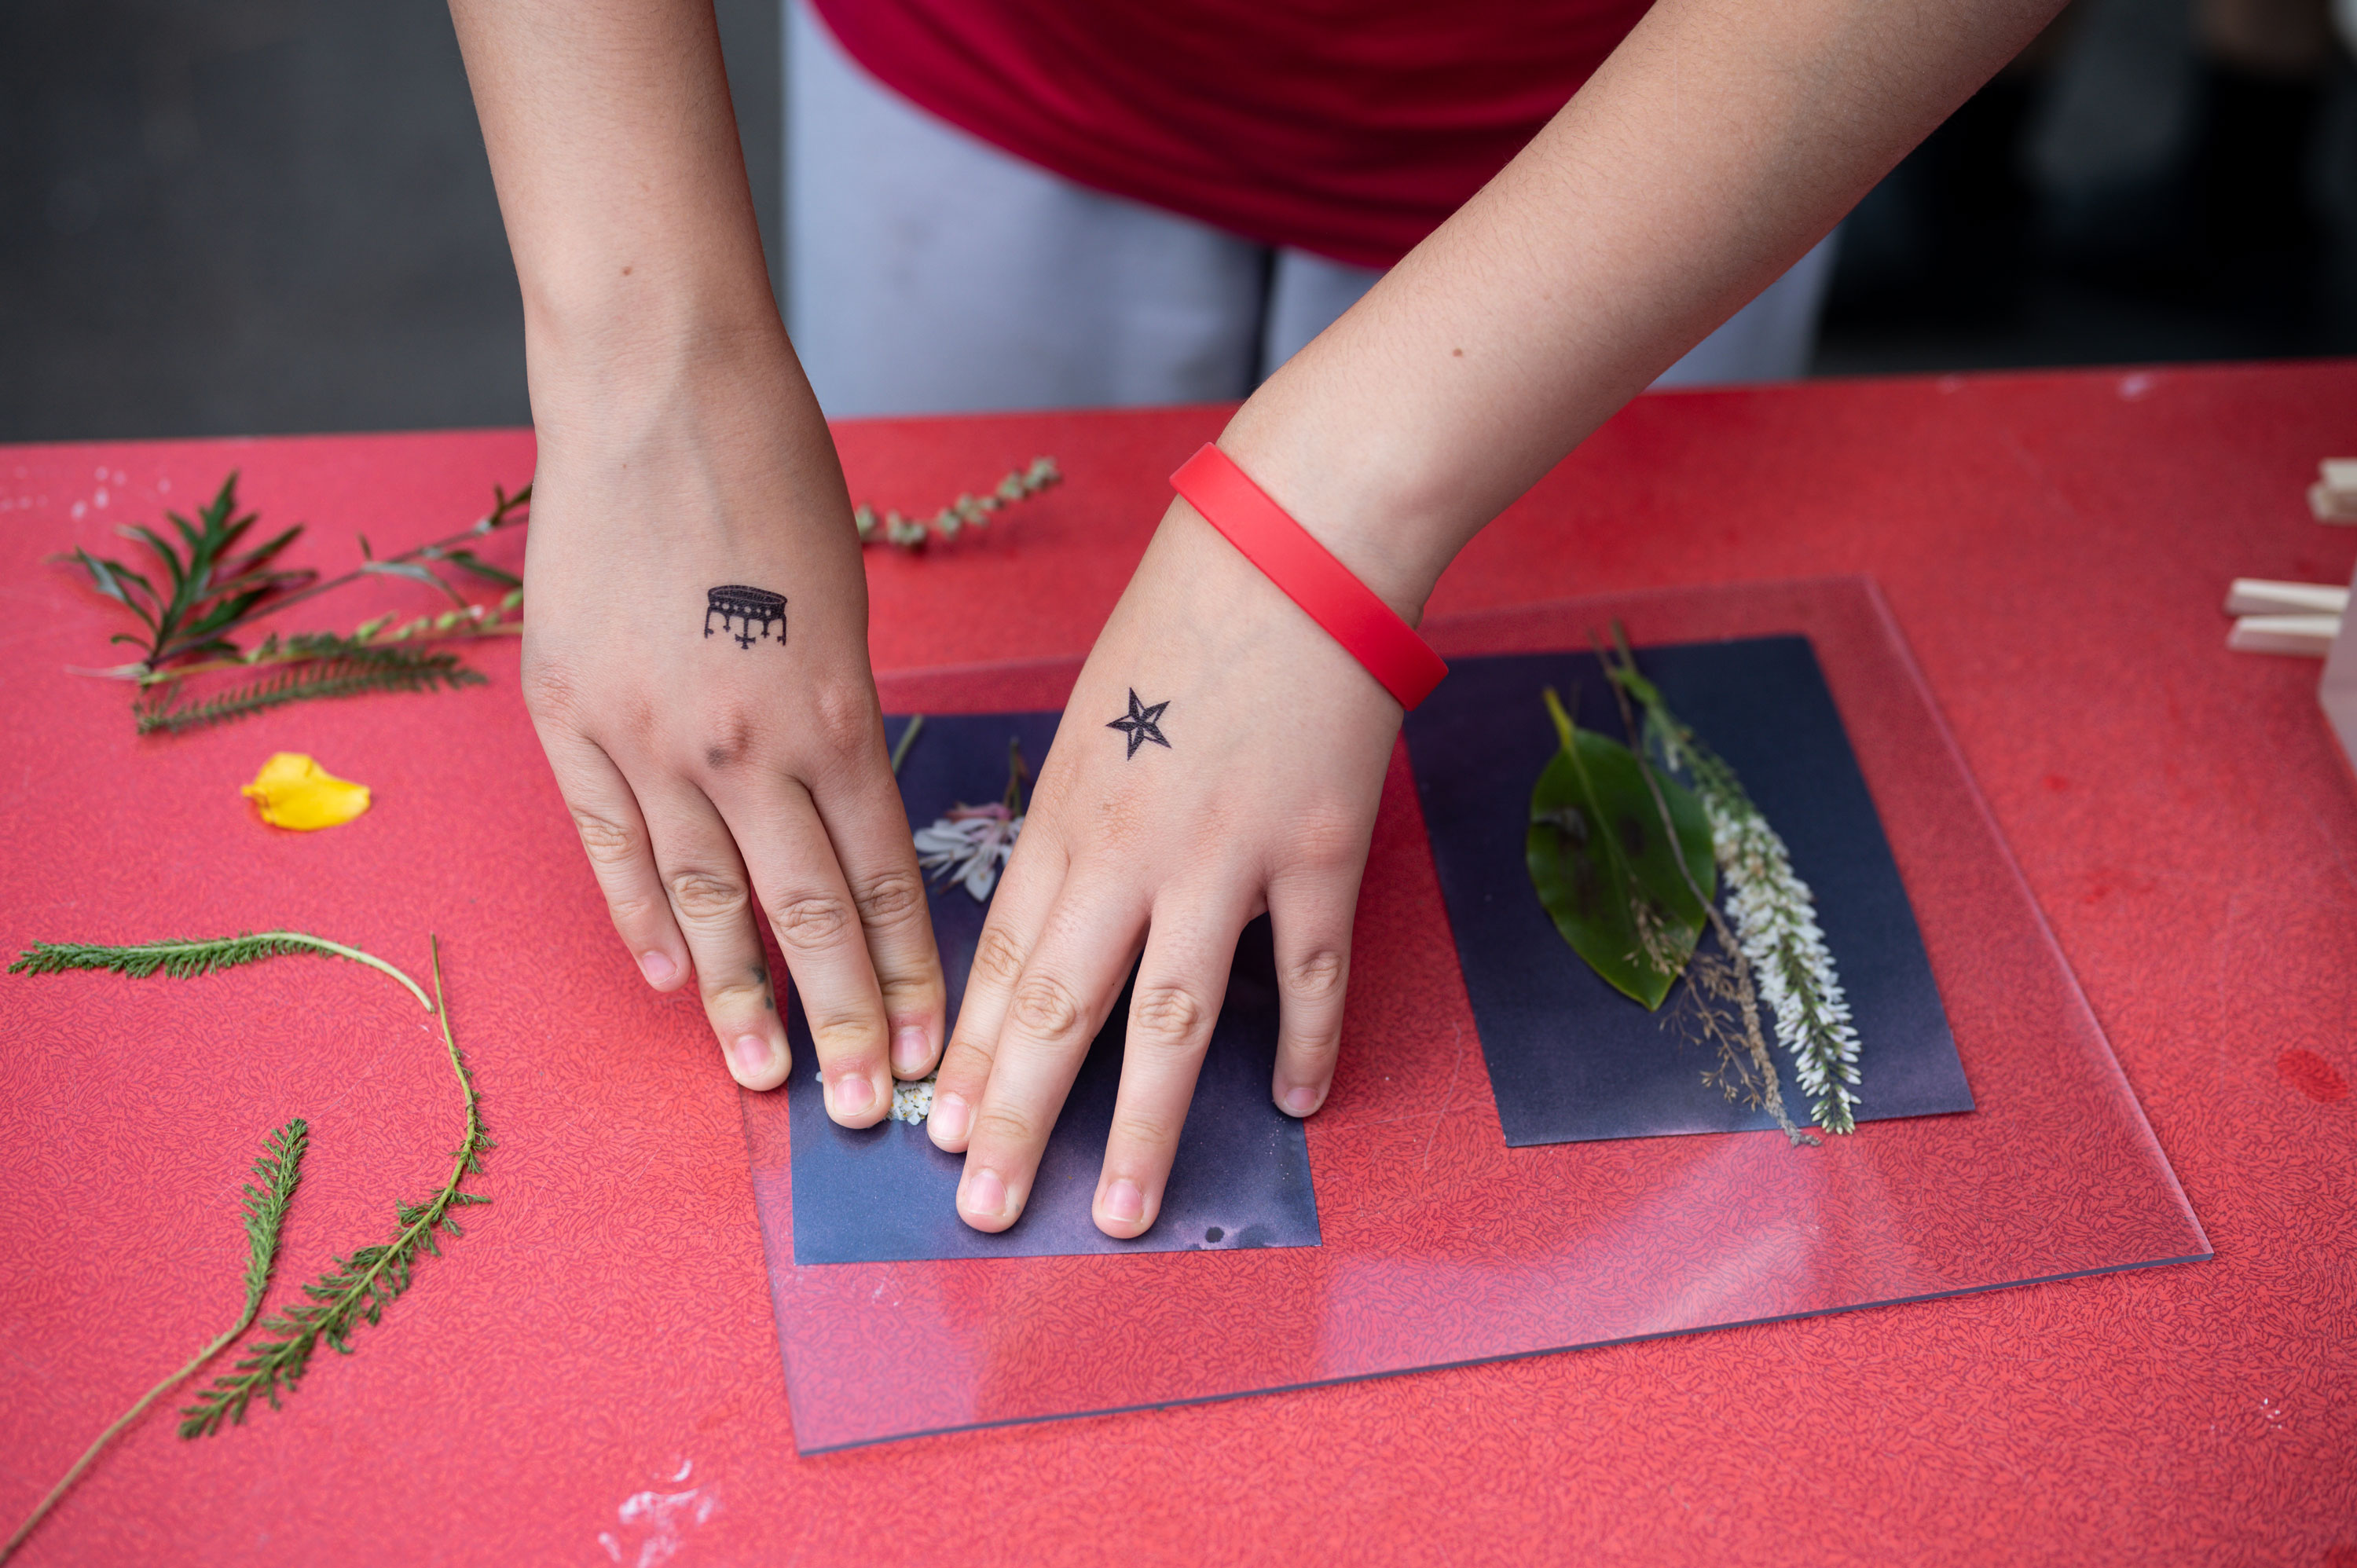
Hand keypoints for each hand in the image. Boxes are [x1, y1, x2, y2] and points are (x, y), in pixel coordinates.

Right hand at [519, 348, 942, 1121]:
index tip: (936, 1050)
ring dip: (742, 1004)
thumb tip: (843, 816)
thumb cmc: (774, 472)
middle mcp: (743, 745)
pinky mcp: (565, 717)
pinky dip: (642, 921)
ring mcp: (645, 738)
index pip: (882, 880)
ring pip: (705, 903)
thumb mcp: (845, 603)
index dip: (912, 972)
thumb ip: (842, 718)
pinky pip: (608, 847)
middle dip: (847, 1022)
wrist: (651, 382)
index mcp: (834, 712)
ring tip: (770, 1082)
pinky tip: (671, 984)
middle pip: (804, 916)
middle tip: (868, 1114)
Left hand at [924, 500, 1402, 1235]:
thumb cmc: (1181, 622)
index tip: (936, 1131)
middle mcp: (1130, 851)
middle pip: (1061, 1010)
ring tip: (1123, 1211)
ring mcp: (1227, 858)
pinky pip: (1309, 975)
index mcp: (1065, 816)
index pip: (1002, 962)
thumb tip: (1059, 920)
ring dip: (1143, 1127)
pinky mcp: (1319, 853)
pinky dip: (1303, 1045)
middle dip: (1016, 1120)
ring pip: (1173, 1020)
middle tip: (985, 1209)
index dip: (967, 1056)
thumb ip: (1074, 825)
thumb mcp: (1090, 720)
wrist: (1296, 549)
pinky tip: (1294, 1105)